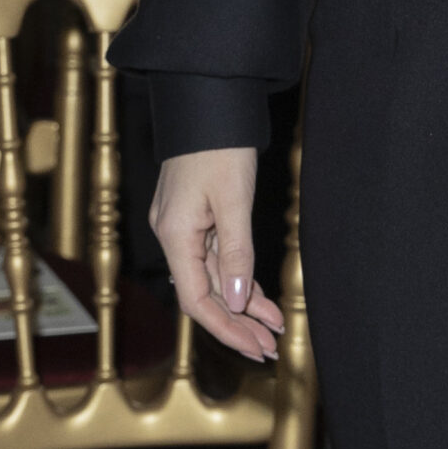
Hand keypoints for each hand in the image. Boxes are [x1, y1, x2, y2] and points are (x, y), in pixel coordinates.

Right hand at [148, 147, 284, 363]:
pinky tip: (259, 296)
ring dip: (243, 303)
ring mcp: (183, 226)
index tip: (254, 346)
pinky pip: (215, 256)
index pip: (196, 300)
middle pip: (205, 293)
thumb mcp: (233, 200)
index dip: (226, 328)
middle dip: (238, 323)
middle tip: (270, 348)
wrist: (207, 100)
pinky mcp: (195, 215)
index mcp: (175, 235)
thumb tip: (236, 301)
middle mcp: (173, 235)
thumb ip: (235, 253)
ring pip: (214, 277)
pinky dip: (238, 275)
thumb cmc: (219, 145)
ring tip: (274, 327)